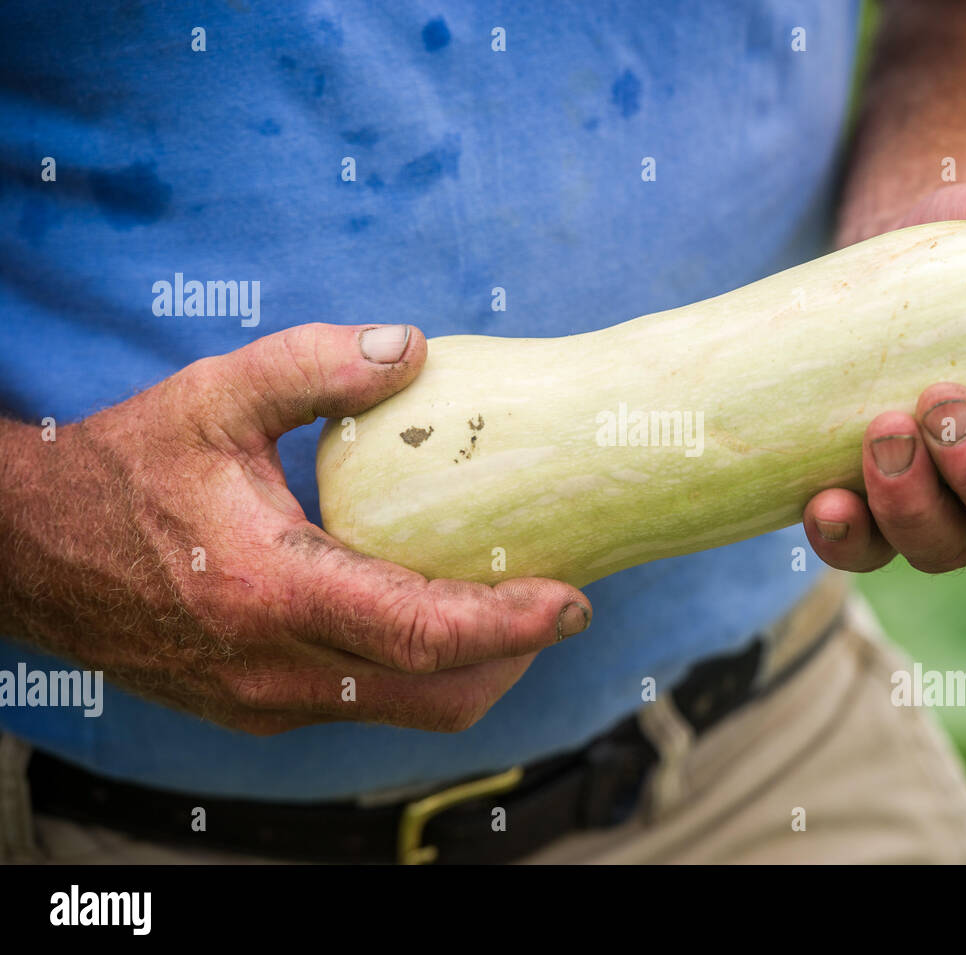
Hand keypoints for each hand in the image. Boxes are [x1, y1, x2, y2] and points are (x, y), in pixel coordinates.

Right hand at [0, 324, 591, 733]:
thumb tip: (412, 346)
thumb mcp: (213, 397)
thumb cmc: (124, 469)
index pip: (422, 634)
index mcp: (269, 592)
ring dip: (470, 670)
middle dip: (513, 656)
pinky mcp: (256, 711)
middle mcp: (272, 670)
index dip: (513, 624)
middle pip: (435, 696)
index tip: (576, 601)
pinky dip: (416, 674)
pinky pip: (365, 706)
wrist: (30, 553)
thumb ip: (313, 366)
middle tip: (555, 601)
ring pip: (405, 712)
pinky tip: (427, 615)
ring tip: (505, 607)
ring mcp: (262, 704)